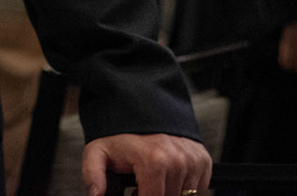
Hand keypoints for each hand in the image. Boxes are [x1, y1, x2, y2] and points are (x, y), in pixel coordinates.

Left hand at [81, 132, 211, 195]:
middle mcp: (178, 160)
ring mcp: (193, 160)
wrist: (144, 109)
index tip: (133, 193)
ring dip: (169, 194)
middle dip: (154, 195)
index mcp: (154, 161)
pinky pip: (199, 190)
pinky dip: (184, 190)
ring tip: (153, 182)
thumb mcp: (98, 152)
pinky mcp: (203, 160)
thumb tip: (97, 195)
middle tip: (140, 187)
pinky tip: (168, 179)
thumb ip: (93, 175)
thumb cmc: (121, 134)